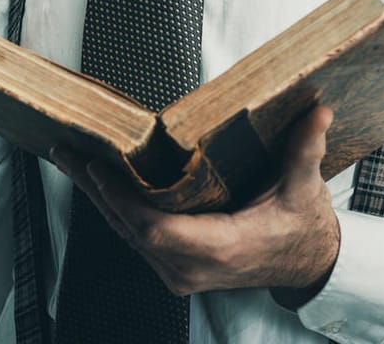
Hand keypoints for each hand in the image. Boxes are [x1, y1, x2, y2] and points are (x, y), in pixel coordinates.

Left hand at [49, 105, 340, 304]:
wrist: (308, 265)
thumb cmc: (303, 225)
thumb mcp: (305, 188)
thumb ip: (305, 150)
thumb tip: (318, 110)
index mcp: (222, 248)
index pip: (155, 228)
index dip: (121, 200)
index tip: (97, 168)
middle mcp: (193, 267)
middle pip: (129, 228)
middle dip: (95, 188)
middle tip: (65, 149)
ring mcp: (181, 272)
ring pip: (127, 233)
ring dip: (97, 196)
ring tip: (67, 157)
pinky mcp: (175, 268)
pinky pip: (135, 237)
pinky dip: (113, 207)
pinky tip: (94, 180)